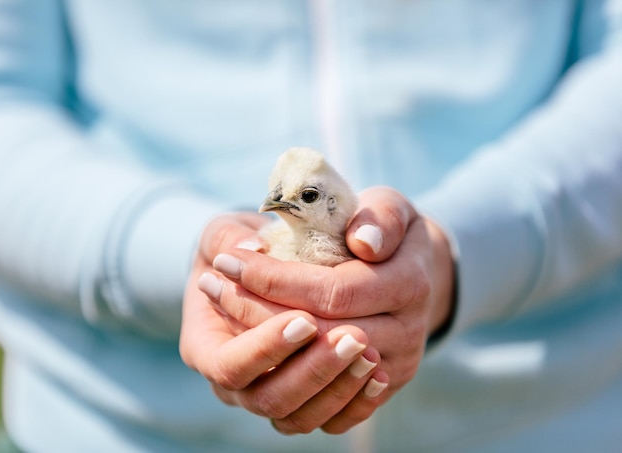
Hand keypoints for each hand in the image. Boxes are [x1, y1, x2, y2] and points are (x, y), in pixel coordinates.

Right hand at [180, 213, 385, 433]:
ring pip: (302, 417)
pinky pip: (329, 423)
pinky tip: (378, 374)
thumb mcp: (227, 232)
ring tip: (368, 351)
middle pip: (270, 398)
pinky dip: (354, 405)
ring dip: (338, 387)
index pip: (230, 365)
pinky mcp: (306, 401)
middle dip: (314, 370)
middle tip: (354, 336)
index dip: (267, 347)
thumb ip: (231, 235)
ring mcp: (271, 394)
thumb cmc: (243, 248)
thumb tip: (255, 244)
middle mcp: (235, 381)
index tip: (305, 319)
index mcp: (205, 343)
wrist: (264, 265)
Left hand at [187, 187, 454, 432]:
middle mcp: (407, 334)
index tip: (230, 259)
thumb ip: (380, 216)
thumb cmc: (385, 231)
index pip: (333, 293)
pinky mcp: (377, 390)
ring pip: (318, 382)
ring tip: (223, 308)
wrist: (411, 269)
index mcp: (409, 283)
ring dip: (262, 351)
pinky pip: (328, 413)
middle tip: (212, 283)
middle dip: (257, 311)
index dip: (276, 280)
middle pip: (320, 337)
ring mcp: (393, 368)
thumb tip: (363, 243)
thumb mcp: (387, 205)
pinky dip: (286, 384)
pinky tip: (251, 349)